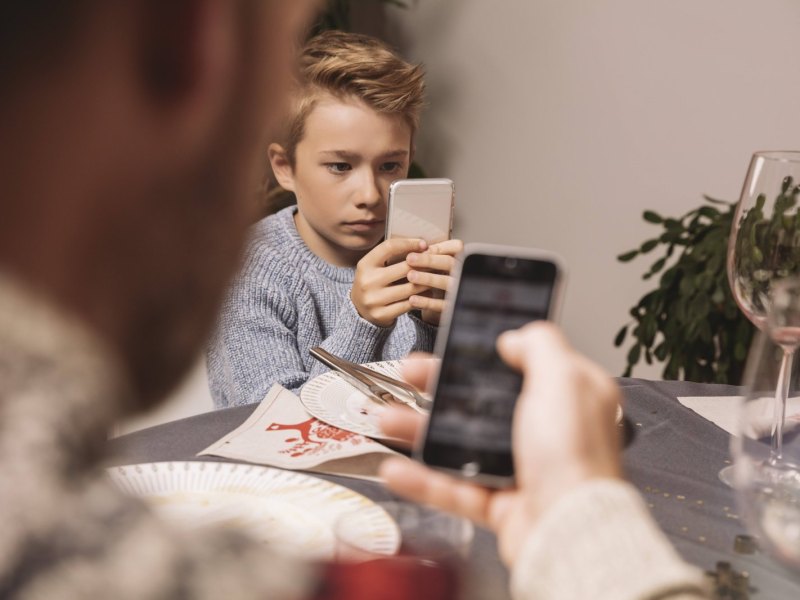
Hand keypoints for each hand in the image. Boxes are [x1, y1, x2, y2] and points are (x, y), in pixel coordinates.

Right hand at [351, 238, 428, 326]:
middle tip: (436, 261)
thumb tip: (422, 245)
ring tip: (436, 276)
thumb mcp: (374, 267)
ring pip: (410, 288)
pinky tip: (429, 293)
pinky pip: (409, 304)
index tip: (424, 244)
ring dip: (426, 282)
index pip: (389, 247)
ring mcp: (374, 300)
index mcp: (365, 265)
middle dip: (423, 264)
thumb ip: (391, 256)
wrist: (359, 311)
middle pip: (404, 268)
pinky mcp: (382, 314)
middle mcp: (367, 281)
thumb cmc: (373, 283)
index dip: (409, 243)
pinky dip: (422, 298)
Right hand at [379, 323, 622, 565]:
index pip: (520, 366)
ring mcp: (521, 468)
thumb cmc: (576, 457)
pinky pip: (453, 488)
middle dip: (438, 386)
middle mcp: (545, 431)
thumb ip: (541, 347)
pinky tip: (396, 468)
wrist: (571, 530)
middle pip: (481, 402)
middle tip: (409, 374)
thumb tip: (516, 337)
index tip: (450, 345)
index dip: (482, 354)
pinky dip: (422, 480)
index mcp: (567, 397)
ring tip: (387, 418)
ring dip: (420, 430)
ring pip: (460, 444)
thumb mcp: (563, 380)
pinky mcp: (501, 504)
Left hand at [405, 239, 463, 324]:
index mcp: (459, 259)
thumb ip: (432, 254)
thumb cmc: (439, 277)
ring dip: (427, 278)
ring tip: (410, 276)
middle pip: (450, 263)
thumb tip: (415, 248)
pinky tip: (413, 299)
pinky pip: (441, 305)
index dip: (439, 248)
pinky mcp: (453, 307)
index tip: (421, 248)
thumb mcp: (438, 263)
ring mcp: (459, 290)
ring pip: (446, 282)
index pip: (457, 247)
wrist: (443, 305)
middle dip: (429, 261)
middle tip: (410, 259)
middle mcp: (461, 272)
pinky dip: (426, 302)